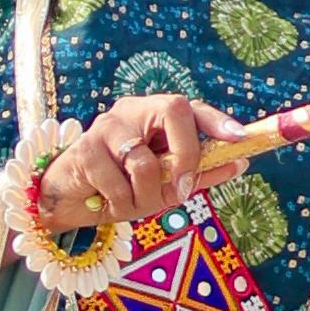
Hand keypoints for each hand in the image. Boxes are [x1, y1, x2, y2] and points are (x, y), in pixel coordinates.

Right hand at [35, 95, 237, 232]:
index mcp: (154, 116)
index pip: (191, 108)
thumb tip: (241, 162)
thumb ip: (199, 173)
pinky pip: (117, 182)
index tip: (240, 138)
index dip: (217, 120)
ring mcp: (107, 126)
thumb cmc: (119, 188)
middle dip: (186, 154)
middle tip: (180, 188)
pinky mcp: (85, 148)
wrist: (68, 201)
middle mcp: (132, 111)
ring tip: (129, 202)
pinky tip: (106, 201)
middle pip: (174, 110)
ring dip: (144, 196)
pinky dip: (118, 202)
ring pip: (145, 160)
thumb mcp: (164, 186)